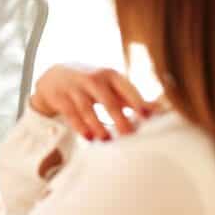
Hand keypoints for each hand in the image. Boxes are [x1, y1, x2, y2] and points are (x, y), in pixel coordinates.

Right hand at [29, 64, 158, 140]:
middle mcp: (94, 78)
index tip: (147, 117)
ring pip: (88, 108)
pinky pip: (71, 112)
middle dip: (119, 118)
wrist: (55, 76)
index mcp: (111, 75)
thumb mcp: (110, 86)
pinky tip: (88, 137)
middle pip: (108, 100)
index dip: (137, 103)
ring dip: (98, 125)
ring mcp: (75, 86)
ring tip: (106, 139)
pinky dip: (80, 125)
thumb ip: (132, 99)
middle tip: (128, 135)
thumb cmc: (91, 84)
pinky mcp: (60, 96)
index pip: (127, 89)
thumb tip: (160, 111)